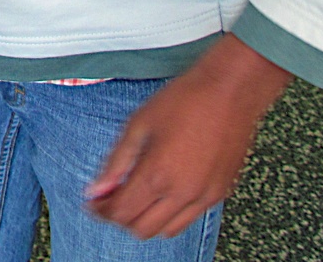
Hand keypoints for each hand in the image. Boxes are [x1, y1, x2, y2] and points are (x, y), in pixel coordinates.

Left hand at [86, 34, 291, 238]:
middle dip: (120, 218)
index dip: (101, 211)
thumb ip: (116, 162)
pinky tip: (162, 192)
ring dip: (145, 220)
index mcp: (157, 175)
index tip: (93, 202)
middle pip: (141, 229)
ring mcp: (204, 198)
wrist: (229, 92)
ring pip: (166, 230)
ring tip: (135, 196)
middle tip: (110, 199)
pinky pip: (188, 219)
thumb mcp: (138, 125)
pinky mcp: (219, 194)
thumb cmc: (183, 101)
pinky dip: (169, 215)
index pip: (121, 213)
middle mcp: (182, 194)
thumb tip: (96, 189)